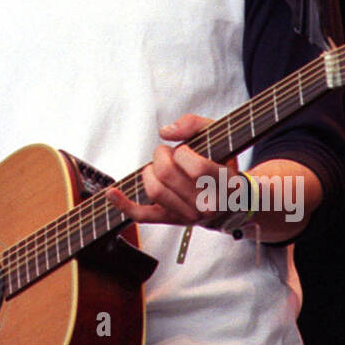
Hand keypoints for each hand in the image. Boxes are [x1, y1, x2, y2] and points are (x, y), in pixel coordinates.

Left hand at [105, 112, 240, 227]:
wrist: (233, 200)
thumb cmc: (223, 163)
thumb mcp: (220, 136)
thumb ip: (195, 124)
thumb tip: (165, 132)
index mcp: (224, 184)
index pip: (195, 168)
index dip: (183, 153)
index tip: (185, 150)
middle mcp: (208, 205)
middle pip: (167, 175)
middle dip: (162, 156)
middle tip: (169, 154)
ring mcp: (189, 216)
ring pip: (154, 190)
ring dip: (150, 171)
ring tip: (161, 167)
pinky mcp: (171, 220)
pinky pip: (143, 215)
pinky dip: (124, 204)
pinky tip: (111, 192)